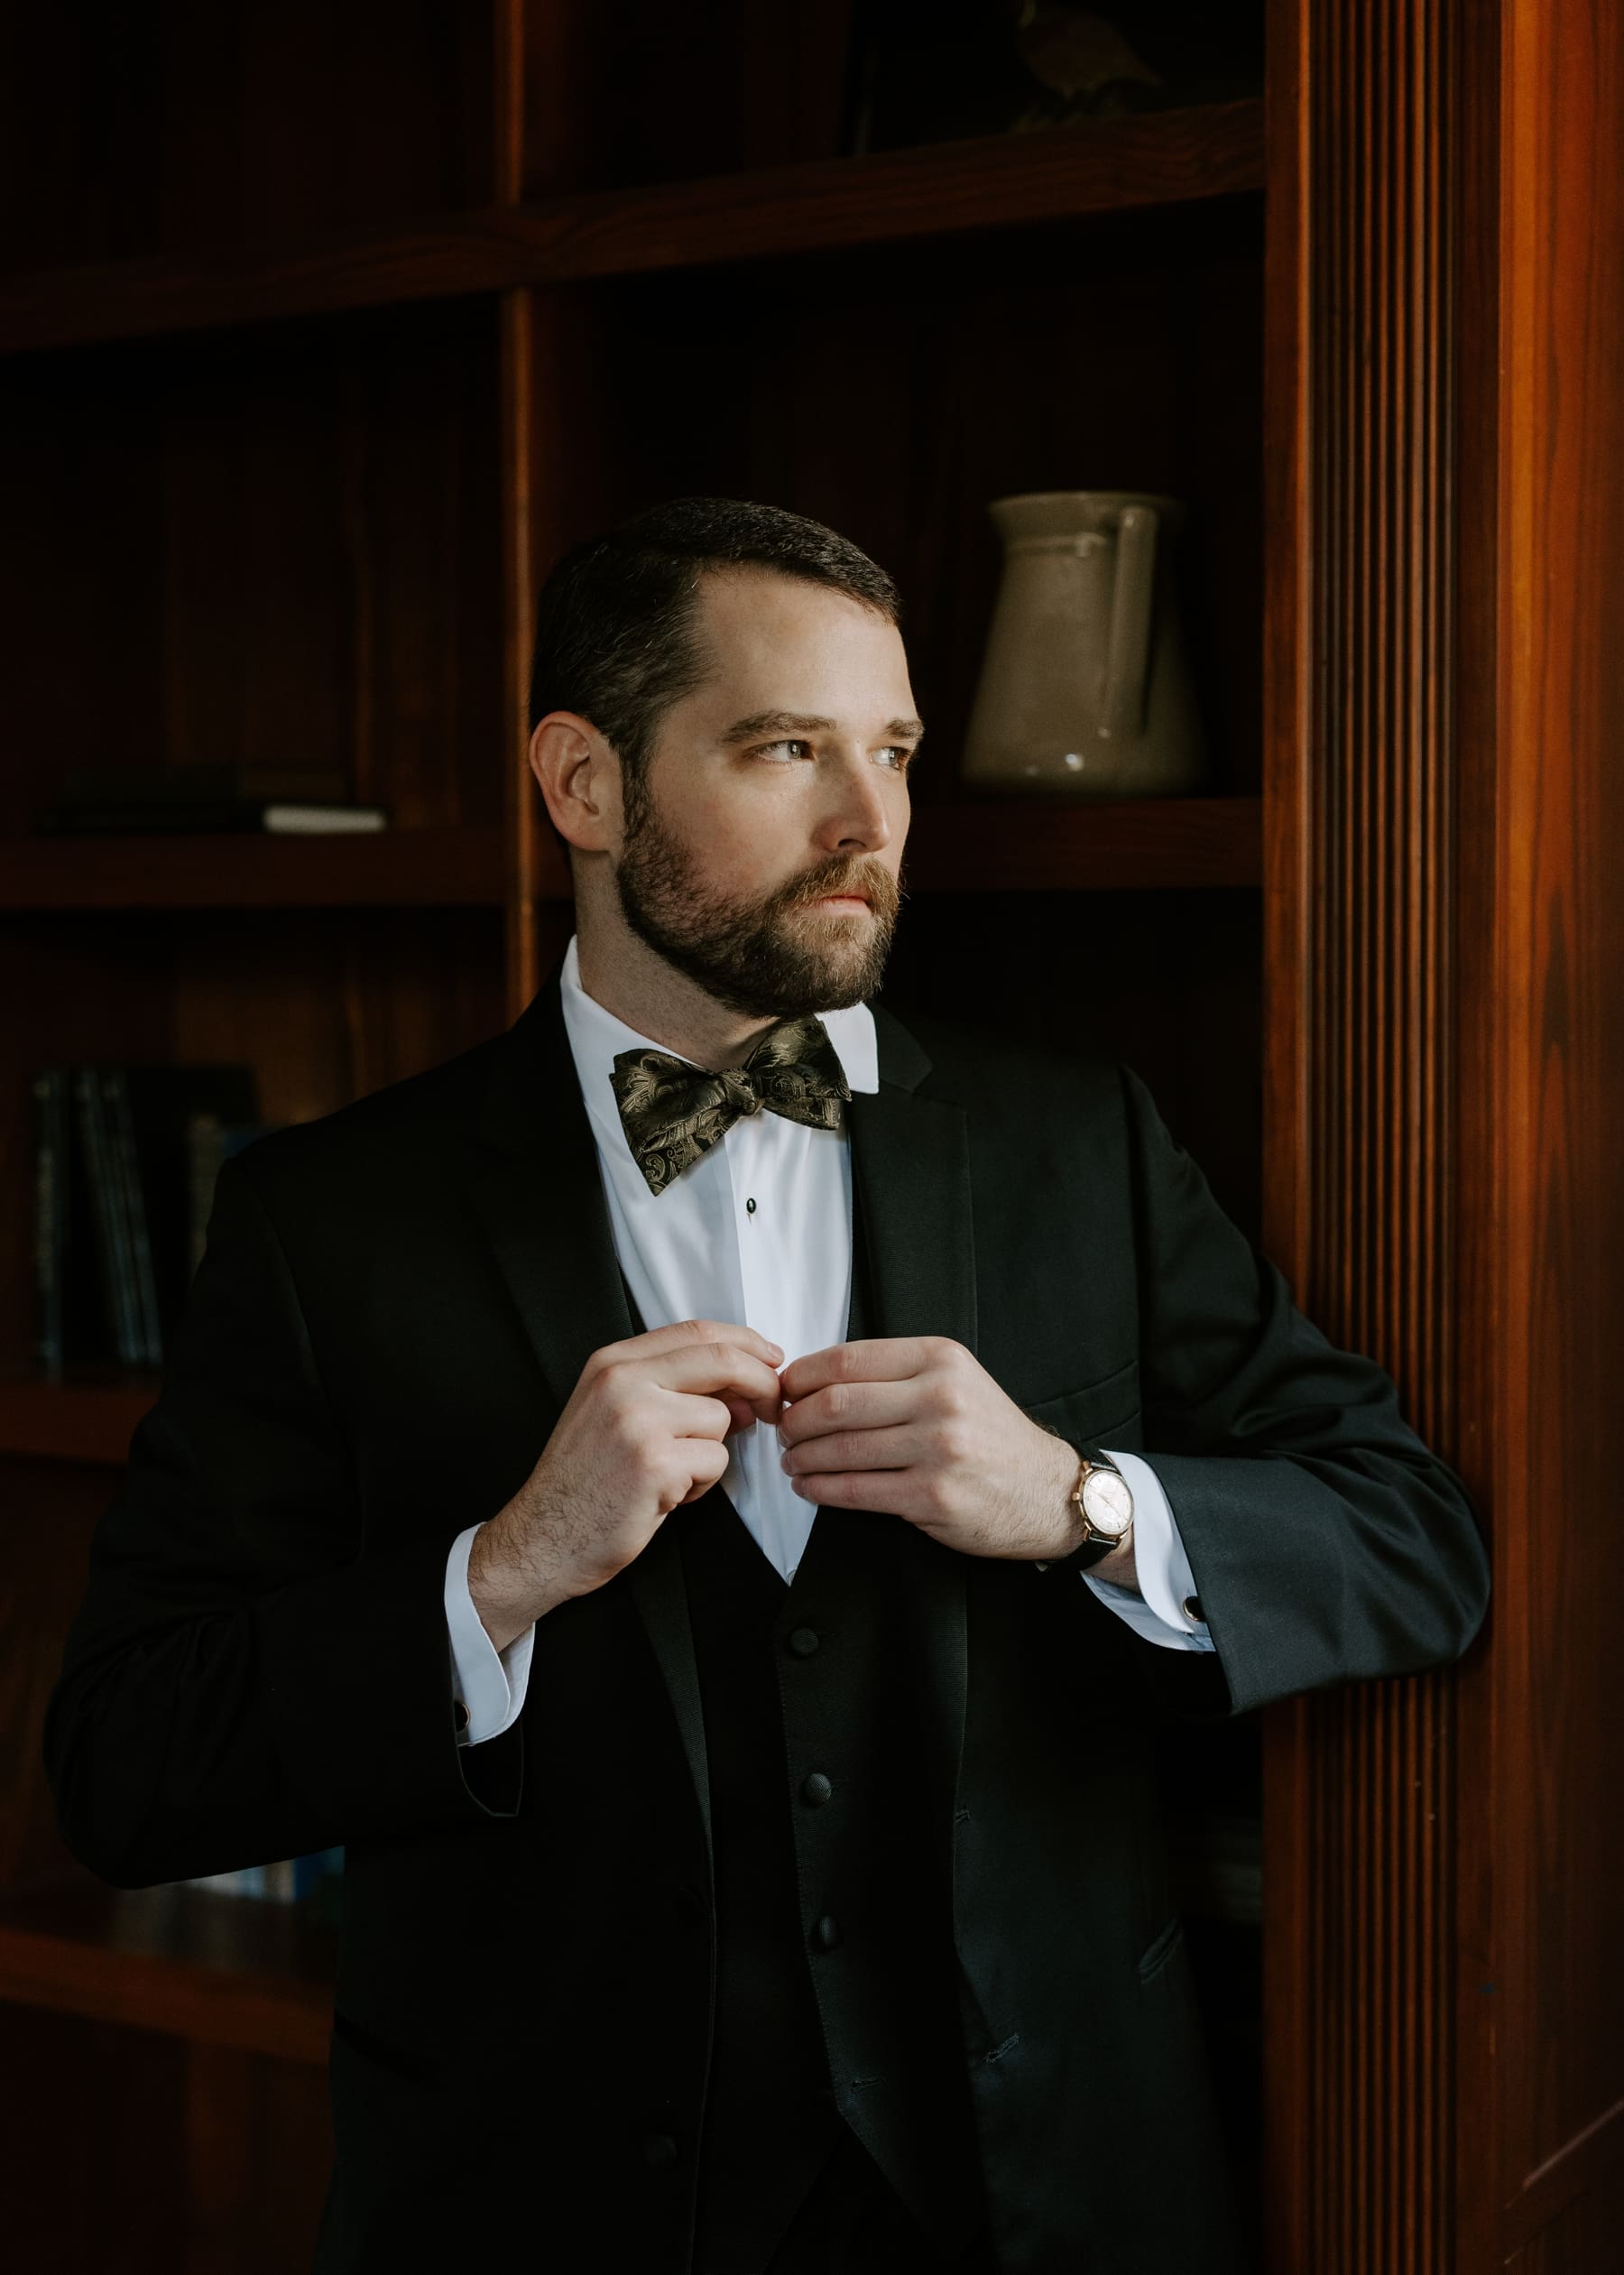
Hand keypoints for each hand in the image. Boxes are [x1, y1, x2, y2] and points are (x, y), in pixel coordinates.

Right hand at [469, 1319, 785, 1648]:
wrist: (543, 1537)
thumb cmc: (584, 1480)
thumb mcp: (618, 1414)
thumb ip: (675, 1390)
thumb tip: (745, 1388)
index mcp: (613, 1363)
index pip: (696, 1331)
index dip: (745, 1342)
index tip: (771, 1359)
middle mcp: (622, 1382)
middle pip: (721, 1361)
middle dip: (761, 1384)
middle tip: (773, 1409)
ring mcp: (637, 1421)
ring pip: (722, 1419)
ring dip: (710, 1453)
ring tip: (671, 1474)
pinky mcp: (654, 1463)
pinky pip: (714, 1461)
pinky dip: (700, 1484)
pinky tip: (665, 1495)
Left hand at [776, 1336, 1090, 1563]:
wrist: (1048, 1491)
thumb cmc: (993, 1437)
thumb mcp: (956, 1381)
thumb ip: (896, 1374)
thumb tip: (816, 1379)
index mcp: (940, 1359)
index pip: (847, 1359)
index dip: (802, 1376)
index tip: (785, 1389)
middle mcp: (940, 1397)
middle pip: (835, 1403)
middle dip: (795, 1420)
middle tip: (784, 1429)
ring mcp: (938, 1448)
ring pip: (840, 1448)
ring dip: (802, 1457)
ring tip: (792, 1460)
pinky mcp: (932, 1494)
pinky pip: (856, 1490)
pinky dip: (821, 1489)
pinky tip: (810, 1486)